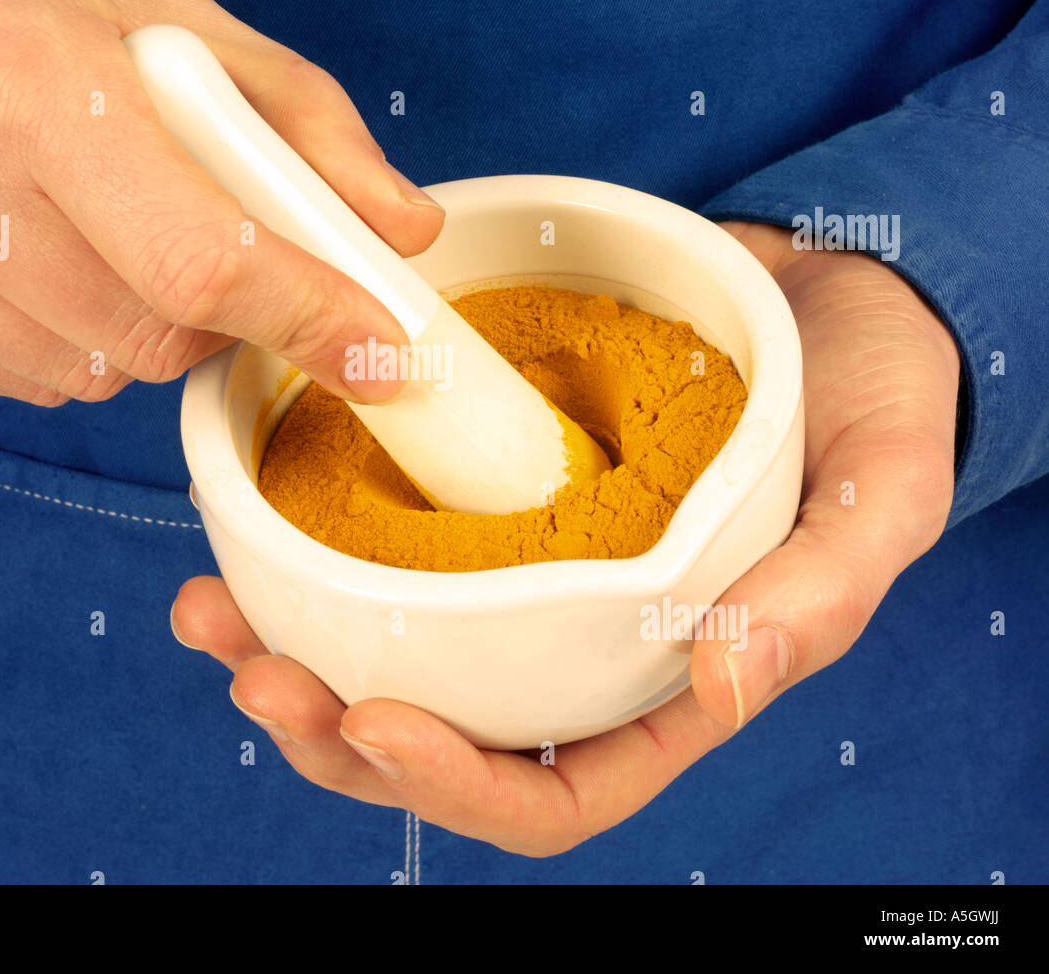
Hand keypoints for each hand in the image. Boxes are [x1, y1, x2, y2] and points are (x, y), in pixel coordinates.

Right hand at [0, 0, 438, 404]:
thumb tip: (399, 228)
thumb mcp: (170, 12)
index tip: (378, 359)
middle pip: (156, 337)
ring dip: (143, 329)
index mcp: (43, 87)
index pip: (204, 258)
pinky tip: (43, 261)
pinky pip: (20, 379)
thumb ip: (302, 123)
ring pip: (91, 373)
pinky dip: (68, 342)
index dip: (309, 320)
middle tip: (224, 258)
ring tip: (112, 237)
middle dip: (224, 319)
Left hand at [171, 220, 960, 855]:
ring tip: (208, 614)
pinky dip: (302, 549)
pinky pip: (380, 546)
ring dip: (288, 652)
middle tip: (255, 676)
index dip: (454, 786)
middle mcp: (574, 648)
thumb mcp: (877, 493)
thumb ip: (821, 592)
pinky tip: (241, 527)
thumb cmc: (869, 400)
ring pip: (386, 657)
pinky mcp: (478, 489)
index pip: (550, 794)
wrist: (821, 291)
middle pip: (438, 741)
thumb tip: (729, 678)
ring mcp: (518, 574)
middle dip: (333, 734)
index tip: (374, 723)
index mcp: (661, 688)